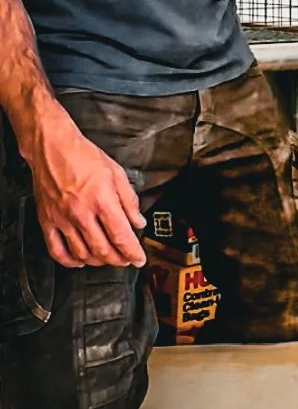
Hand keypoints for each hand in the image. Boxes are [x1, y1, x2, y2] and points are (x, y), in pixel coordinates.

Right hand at [29, 112, 146, 269]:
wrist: (51, 146)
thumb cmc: (82, 155)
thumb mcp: (115, 172)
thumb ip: (129, 200)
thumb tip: (138, 221)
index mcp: (101, 199)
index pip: (121, 236)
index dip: (133, 252)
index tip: (139, 259)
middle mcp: (81, 212)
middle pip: (103, 250)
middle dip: (119, 260)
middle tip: (126, 260)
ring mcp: (62, 219)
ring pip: (82, 253)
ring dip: (98, 262)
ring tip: (107, 258)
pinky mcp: (47, 220)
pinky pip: (57, 250)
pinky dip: (69, 261)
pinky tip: (79, 260)